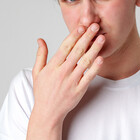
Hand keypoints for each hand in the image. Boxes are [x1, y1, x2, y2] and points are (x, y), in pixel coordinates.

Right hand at [27, 23, 104, 139]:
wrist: (48, 113)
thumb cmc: (42, 92)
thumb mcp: (37, 72)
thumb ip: (40, 55)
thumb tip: (40, 39)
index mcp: (52, 67)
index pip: (64, 47)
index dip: (74, 36)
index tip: (81, 26)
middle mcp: (62, 72)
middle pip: (77, 51)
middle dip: (87, 37)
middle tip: (95, 26)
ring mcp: (71, 81)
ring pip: (85, 62)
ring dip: (94, 49)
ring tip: (102, 38)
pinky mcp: (79, 90)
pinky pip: (88, 77)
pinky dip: (95, 68)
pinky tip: (101, 58)